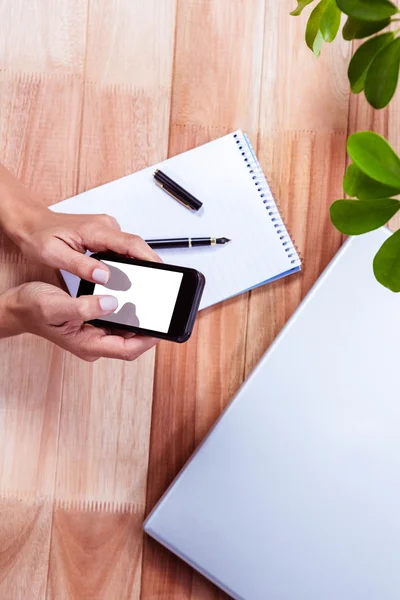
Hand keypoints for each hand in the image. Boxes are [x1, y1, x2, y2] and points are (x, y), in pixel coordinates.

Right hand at [3, 282, 158, 360]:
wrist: (17, 306)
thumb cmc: (31, 308)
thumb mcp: (56, 305)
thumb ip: (84, 307)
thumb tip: (111, 303)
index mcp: (88, 344)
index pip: (127, 349)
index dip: (148, 340)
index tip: (162, 327)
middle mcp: (94, 342)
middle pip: (131, 341)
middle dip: (149, 328)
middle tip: (163, 311)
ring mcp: (94, 335)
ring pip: (126, 332)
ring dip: (139, 319)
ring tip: (152, 303)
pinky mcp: (93, 325)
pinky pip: (117, 322)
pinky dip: (127, 312)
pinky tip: (133, 299)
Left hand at [16, 209, 160, 283]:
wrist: (31, 223)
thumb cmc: (39, 236)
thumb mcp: (55, 255)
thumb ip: (81, 266)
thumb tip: (105, 276)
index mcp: (95, 230)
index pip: (131, 243)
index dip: (149, 257)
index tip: (161, 270)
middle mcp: (105, 226)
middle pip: (136, 246)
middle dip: (150, 263)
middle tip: (156, 283)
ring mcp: (106, 229)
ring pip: (131, 248)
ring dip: (140, 263)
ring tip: (145, 283)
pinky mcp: (105, 234)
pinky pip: (123, 248)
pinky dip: (129, 261)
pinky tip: (129, 275)